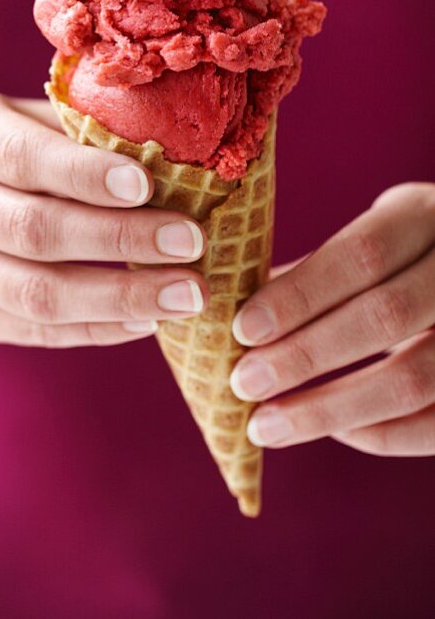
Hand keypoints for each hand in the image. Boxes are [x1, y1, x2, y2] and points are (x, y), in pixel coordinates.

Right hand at [0, 89, 208, 346]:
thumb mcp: (13, 114)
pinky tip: (148, 318)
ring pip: (36, 294)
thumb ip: (75, 127)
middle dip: (119, 239)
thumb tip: (175, 148)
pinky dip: (97, 328)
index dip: (84, 174)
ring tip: (187, 294)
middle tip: (191, 241)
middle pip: (33, 230)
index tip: (148, 183)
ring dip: (120, 298)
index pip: (21, 157)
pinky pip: (36, 331)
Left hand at [229, 183, 434, 454]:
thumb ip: (321, 267)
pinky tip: (332, 431)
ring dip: (330, 409)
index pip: (362, 254)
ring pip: (414, 379)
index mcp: (425, 214)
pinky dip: (379, 434)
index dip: (301, 294)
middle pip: (386, 316)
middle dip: (305, 355)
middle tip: (243, 383)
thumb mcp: (377, 232)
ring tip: (267, 424)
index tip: (243, 328)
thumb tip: (234, 309)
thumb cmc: (410, 250)